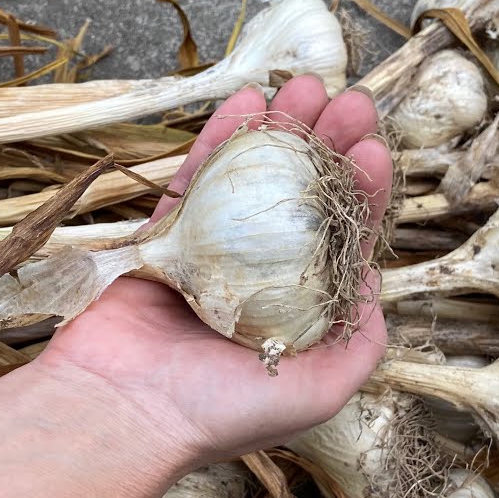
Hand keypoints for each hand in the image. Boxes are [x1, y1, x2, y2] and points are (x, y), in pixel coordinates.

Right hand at [34, 76, 391, 461]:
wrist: (124, 411)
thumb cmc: (224, 411)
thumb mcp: (322, 389)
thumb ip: (359, 340)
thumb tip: (374, 280)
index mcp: (294, 313)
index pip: (339, 241)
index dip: (360, 194)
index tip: (373, 150)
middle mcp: (255, 281)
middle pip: (300, 199)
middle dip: (328, 148)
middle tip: (349, 103)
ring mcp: (209, 254)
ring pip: (252, 179)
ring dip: (283, 130)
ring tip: (311, 86)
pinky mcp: (164, 236)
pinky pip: (197, 176)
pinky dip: (222, 137)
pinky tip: (249, 98)